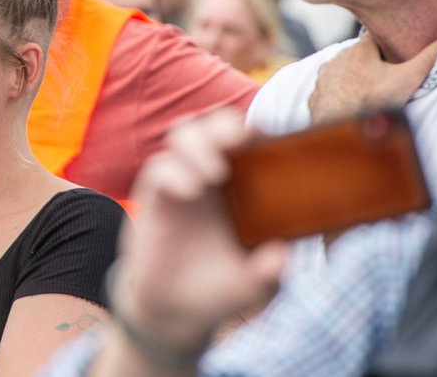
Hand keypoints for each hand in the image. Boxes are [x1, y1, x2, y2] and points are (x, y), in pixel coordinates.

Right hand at [114, 111, 287, 357]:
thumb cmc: (220, 289)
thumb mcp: (254, 287)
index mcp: (244, 188)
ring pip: (183, 135)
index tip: (267, 136)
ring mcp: (181, 182)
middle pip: (213, 126)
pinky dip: (174, 173)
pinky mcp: (155, 196)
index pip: (249, 142)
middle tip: (239, 140)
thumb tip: (281, 255)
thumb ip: (268, 273)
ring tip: (214, 172)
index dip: (256, 132)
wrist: (174, 311)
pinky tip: (189, 191)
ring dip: (198, 142)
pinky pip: (160, 168)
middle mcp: (211, 176)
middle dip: (224, 126)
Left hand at [310, 33, 436, 123]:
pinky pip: (330, 90)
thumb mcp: (407, 77)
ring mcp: (324, 77)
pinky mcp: (316, 95)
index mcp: (359, 50)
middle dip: (372, 62)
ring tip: (370, 91)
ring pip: (342, 72)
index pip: (375, 37)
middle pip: (359, 56)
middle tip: (386, 75)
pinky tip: (350, 102)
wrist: (338, 127)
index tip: (395, 51)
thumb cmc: (373, 101)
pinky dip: (340, 94)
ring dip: (354, 78)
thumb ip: (428, 58)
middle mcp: (337, 59)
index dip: (387, 43)